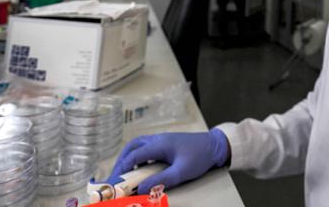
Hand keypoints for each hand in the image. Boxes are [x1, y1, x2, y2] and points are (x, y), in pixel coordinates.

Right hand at [108, 128, 229, 193]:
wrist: (215, 145)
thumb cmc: (199, 157)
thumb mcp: (181, 172)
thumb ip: (161, 181)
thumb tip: (141, 189)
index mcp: (159, 144)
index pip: (134, 156)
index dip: (121, 169)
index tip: (114, 182)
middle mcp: (157, 139)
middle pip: (132, 147)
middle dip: (120, 162)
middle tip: (114, 178)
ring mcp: (161, 140)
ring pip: (138, 146)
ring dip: (128, 158)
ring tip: (122, 174)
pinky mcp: (166, 143)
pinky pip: (146, 148)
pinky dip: (138, 157)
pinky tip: (138, 168)